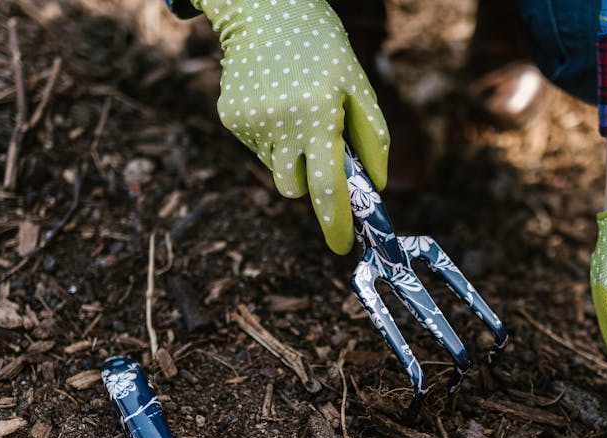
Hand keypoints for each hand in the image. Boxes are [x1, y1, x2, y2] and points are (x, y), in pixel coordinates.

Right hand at [193, 0, 389, 253]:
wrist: (265, 11)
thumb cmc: (322, 47)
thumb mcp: (356, 83)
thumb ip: (372, 136)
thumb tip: (375, 186)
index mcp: (318, 115)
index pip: (327, 186)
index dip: (335, 222)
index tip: (342, 246)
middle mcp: (280, 123)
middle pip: (296, 188)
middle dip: (311, 181)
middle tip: (320, 147)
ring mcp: (251, 123)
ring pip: (277, 168)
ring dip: (292, 153)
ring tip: (297, 109)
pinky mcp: (231, 118)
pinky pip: (259, 148)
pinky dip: (272, 135)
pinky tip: (275, 100)